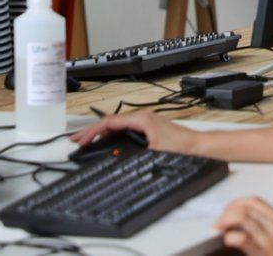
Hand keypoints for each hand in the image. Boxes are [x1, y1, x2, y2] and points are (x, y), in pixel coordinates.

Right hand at [71, 111, 200, 154]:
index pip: (109, 122)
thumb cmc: (180, 146)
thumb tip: (113, 154)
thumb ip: (130, 151)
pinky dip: (111, 134)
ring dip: (101, 133)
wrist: (196, 146)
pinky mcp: (148, 127)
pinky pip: (124, 128)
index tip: (80, 140)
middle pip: (110, 122)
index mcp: (141, 118)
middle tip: (75, 140)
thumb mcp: (151, 151)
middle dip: (91, 131)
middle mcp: (142, 116)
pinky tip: (105, 142)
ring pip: (116, 125)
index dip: (92, 131)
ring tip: (86, 141)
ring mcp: (145, 121)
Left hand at [214, 197, 272, 255]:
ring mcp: (269, 239)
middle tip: (220, 221)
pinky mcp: (262, 252)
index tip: (228, 208)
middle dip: (227, 213)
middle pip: (246, 207)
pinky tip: (228, 240)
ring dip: (224, 222)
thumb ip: (269, 226)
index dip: (237, 202)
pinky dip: (229, 237)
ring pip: (241, 218)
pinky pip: (241, 238)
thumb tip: (247, 221)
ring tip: (219, 229)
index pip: (255, 201)